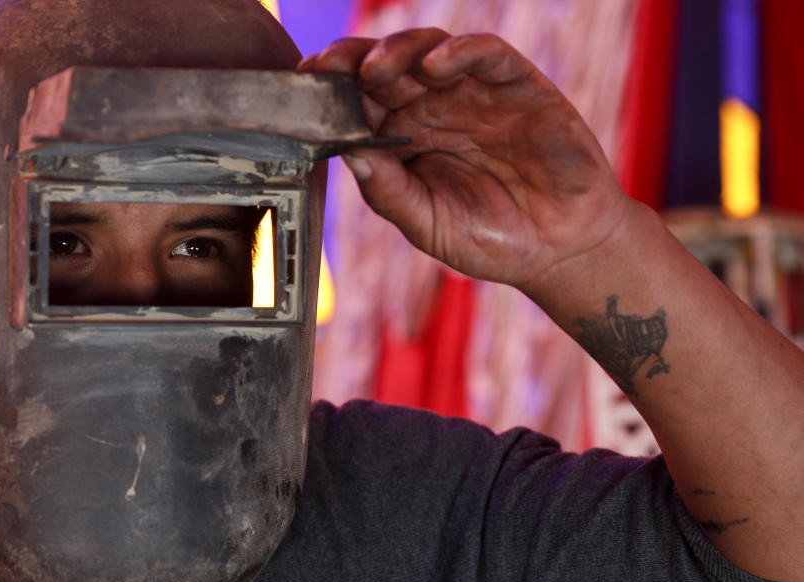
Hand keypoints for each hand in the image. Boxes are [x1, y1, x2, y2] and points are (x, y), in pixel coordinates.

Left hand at [299, 29, 633, 292]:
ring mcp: (475, 94)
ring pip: (429, 50)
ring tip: (376, 67)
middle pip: (387, 67)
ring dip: (398, 50)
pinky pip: (486, 54)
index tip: (305, 82)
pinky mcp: (519, 86)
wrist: (558, 250)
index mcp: (406, 140)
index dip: (333, 88)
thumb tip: (345, 151)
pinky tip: (434, 65)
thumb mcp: (426, 223)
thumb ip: (388, 189)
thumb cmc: (490, 239)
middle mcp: (435, 109)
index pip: (362, 101)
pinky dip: (459, 51)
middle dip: (354, 61)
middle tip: (331, 66)